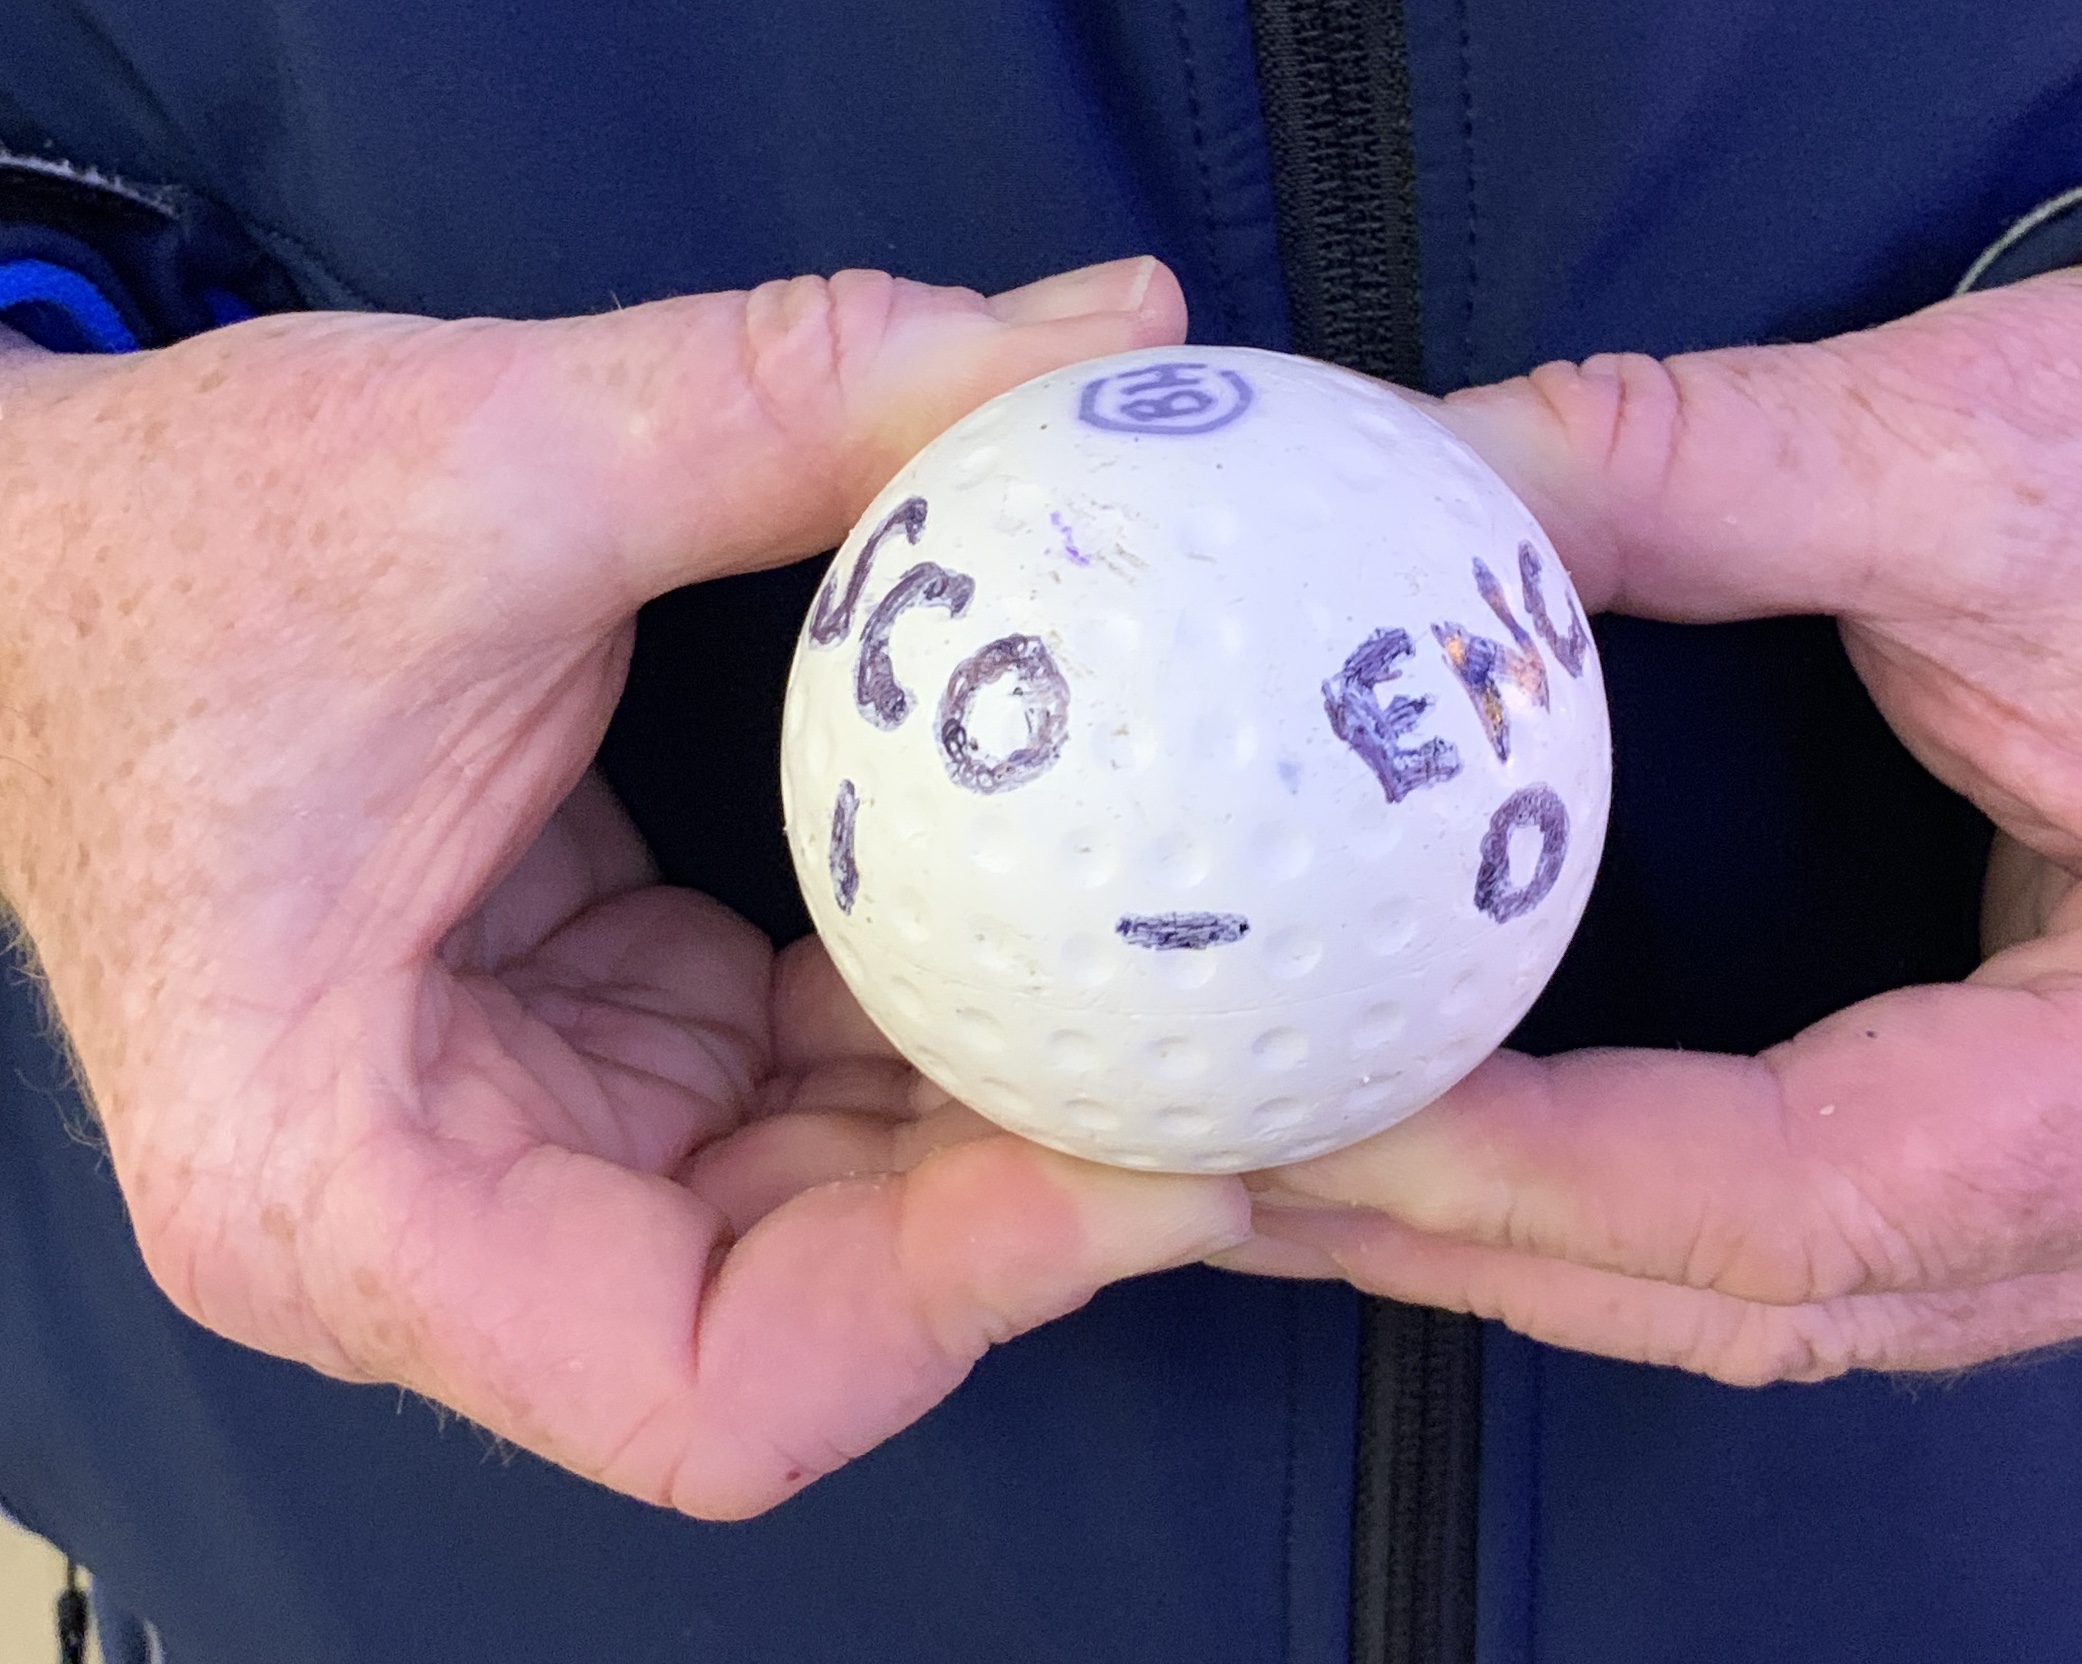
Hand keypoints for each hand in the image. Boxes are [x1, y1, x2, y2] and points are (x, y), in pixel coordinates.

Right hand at [0, 257, 1247, 1516]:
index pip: (714, 1383)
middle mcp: (433, 1223)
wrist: (27, 560)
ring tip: (1226, 1012)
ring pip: (836, 1213)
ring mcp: (519, 1151)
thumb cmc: (165, 554)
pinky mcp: (587, 1059)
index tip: (1169, 1162)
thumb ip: (792, 401)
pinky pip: (809, 1092)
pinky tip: (1079, 919)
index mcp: (338, 1186)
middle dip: (1053, 1212)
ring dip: (1028, 1115)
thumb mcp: (474, 464)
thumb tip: (1102, 336)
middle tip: (1270, 1078)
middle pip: (818, 1313)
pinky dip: (951, 1019)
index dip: (966, 1300)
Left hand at [1224, 263, 2081, 1380]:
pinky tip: (1493, 1160)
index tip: (1306, 1115)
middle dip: (1488, 1241)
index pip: (1803, 1196)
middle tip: (1243, 1169)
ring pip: (1803, 1303)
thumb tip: (1415, 487)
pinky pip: (1846, 1251)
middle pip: (1778, 1295)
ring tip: (1317, 1177)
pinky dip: (1653, 1219)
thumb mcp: (1991, 446)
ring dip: (1548, 1250)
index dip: (1526, 1173)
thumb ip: (1683, 470)